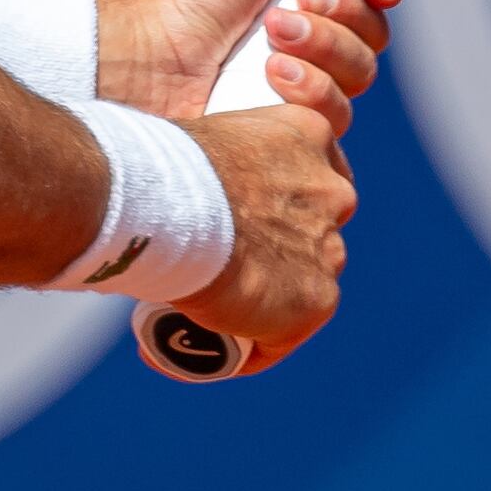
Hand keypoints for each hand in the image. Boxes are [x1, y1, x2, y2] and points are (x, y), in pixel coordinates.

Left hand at [100, 0, 402, 119]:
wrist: (145, 61)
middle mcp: (308, 30)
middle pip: (374, 28)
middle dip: (337, 14)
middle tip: (286, 8)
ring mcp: (301, 79)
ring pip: (361, 70)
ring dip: (322, 48)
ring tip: (271, 41)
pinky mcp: (291, 125)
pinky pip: (337, 114)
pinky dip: (310, 89)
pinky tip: (271, 78)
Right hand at [180, 102, 354, 366]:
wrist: (164, 207)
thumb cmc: (158, 169)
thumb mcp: (205, 139)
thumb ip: (217, 161)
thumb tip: (180, 190)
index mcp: (308, 134)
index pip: (306, 175)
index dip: (272, 205)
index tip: (232, 226)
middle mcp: (332, 190)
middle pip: (311, 232)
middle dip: (272, 256)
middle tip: (212, 273)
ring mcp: (329, 249)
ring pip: (299, 286)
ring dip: (260, 305)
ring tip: (200, 321)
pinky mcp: (317, 301)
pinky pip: (280, 337)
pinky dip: (243, 349)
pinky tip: (200, 356)